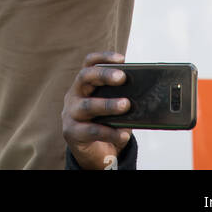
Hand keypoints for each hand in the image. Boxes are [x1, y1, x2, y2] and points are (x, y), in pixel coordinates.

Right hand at [62, 52, 131, 170]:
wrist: (92, 154)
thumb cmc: (103, 125)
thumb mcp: (110, 109)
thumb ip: (119, 99)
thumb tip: (141, 98)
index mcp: (83, 85)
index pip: (89, 63)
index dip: (103, 57)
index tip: (122, 59)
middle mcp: (73, 95)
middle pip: (84, 77)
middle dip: (104, 75)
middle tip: (122, 77)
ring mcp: (70, 114)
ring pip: (88, 105)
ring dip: (108, 104)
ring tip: (125, 104)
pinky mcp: (72, 132)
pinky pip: (92, 130)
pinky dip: (110, 132)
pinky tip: (123, 134)